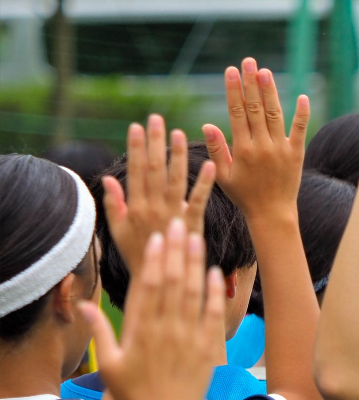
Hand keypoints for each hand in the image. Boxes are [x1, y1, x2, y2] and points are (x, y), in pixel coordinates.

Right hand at [81, 219, 223, 399]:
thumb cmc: (134, 396)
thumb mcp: (111, 365)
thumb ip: (101, 333)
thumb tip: (84, 305)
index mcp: (142, 331)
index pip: (149, 287)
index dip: (155, 260)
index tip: (157, 237)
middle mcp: (166, 330)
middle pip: (173, 283)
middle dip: (176, 251)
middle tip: (179, 224)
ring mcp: (188, 338)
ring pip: (193, 294)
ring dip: (196, 264)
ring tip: (197, 238)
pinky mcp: (206, 349)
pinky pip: (212, 315)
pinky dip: (214, 293)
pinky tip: (215, 272)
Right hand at [102, 114, 215, 277]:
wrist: (159, 280)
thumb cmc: (137, 255)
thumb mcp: (117, 231)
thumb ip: (113, 205)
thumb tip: (108, 178)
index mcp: (134, 207)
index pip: (135, 171)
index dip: (135, 148)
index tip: (137, 126)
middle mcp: (153, 207)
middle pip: (154, 169)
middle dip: (155, 142)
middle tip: (157, 119)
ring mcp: (173, 214)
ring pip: (175, 179)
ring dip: (177, 155)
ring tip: (179, 133)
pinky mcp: (192, 223)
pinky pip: (198, 199)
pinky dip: (204, 182)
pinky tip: (210, 164)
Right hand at [203, 58, 307, 219]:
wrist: (272, 214)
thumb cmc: (244, 195)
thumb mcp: (223, 175)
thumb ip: (217, 149)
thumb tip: (207, 124)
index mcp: (242, 149)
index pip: (236, 113)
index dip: (233, 90)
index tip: (231, 71)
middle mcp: (262, 146)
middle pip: (255, 108)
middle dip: (251, 83)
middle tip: (249, 62)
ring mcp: (281, 149)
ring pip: (275, 114)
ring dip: (270, 92)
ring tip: (266, 72)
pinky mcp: (296, 154)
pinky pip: (299, 130)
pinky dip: (301, 114)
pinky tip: (302, 96)